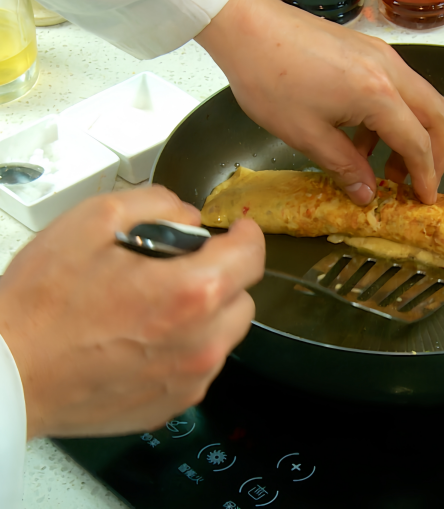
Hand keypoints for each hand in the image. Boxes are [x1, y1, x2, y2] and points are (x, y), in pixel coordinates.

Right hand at [0, 186, 264, 438]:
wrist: (9, 375)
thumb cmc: (41, 304)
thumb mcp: (93, 221)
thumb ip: (157, 205)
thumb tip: (189, 216)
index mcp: (192, 292)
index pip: (253, 255)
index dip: (246, 235)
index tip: (237, 232)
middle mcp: (203, 342)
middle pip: (242, 298)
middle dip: (220, 278)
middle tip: (178, 272)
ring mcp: (191, 379)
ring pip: (224, 335)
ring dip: (205, 316)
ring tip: (154, 309)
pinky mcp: (174, 403)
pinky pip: (200, 367)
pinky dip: (185, 350)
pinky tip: (143, 341)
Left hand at [194, 0, 443, 205]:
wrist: (247, 27)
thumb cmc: (271, 80)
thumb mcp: (307, 136)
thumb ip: (345, 167)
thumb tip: (367, 194)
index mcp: (378, 95)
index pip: (418, 142)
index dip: (425, 175)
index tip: (424, 199)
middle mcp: (390, 71)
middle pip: (436, 115)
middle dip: (436, 153)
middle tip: (421, 182)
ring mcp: (381, 56)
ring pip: (420, 99)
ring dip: (414, 135)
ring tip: (387, 169)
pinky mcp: (369, 50)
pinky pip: (397, 87)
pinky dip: (394, 117)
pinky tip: (364, 140)